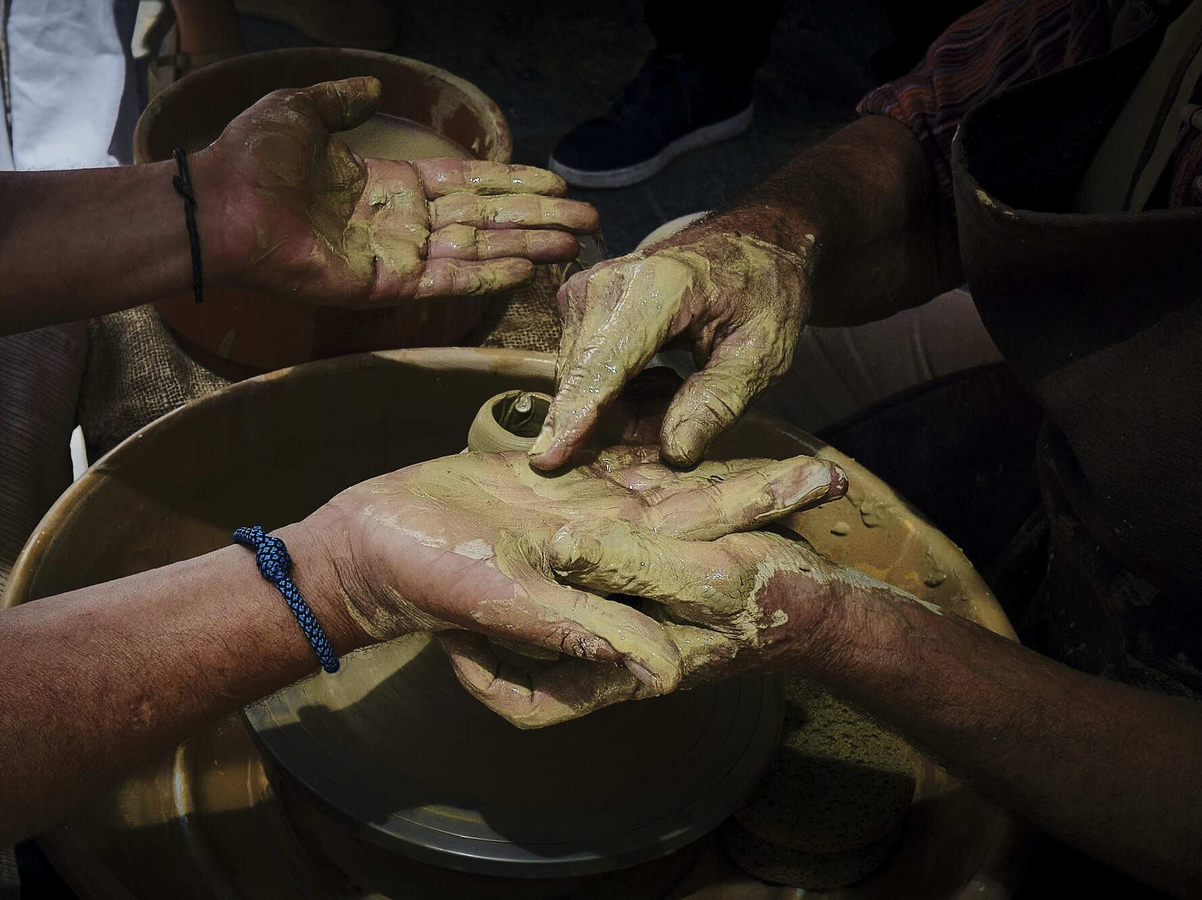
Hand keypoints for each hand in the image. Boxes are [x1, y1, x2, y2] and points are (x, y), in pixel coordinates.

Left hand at [192, 77, 598, 306]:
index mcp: (386, 184)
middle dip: (537, 219)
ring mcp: (394, 255)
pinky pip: (444, 279)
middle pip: (486, 219)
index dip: (511, 183)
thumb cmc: (253, 158)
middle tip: (589, 222)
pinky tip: (526, 268)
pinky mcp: (382, 284)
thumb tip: (373, 88)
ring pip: (477, 249)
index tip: (556, 184)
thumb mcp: (304, 110)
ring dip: (527, 246)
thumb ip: (343, 102)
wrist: (221, 201)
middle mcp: (400, 222)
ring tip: (574, 244)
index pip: (465, 186)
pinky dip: (485, 274)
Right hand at [302, 447, 845, 726]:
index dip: (756, 535)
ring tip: (779, 437)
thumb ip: (580, 628)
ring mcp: (579, 510)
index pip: (696, 559)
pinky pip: (612, 449)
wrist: (369, 542)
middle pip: (698, 513)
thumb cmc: (426, 577)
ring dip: (720, 459)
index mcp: (604, 574)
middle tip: (831, 473)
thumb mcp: (504, 601)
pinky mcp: (551, 477)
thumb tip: (664, 671)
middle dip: (760, 494)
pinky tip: (691, 407)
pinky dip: (653, 429)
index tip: (818, 514)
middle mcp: (604, 544)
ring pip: (665, 479)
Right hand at [529, 223, 812, 469]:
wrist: (746, 245)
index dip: (577, 416)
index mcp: (658, 288)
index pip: (605, 364)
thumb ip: (719, 401)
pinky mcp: (575, 304)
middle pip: (588, 382)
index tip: (546, 460)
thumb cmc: (761, 293)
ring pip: (581, 383)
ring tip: (675, 390)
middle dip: (624, 422)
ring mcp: (584, 292)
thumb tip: (673, 452)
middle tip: (684, 418)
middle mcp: (605, 284)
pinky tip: (656, 379)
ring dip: (622, 408)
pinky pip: (581, 372)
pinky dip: (615, 391)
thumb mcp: (764, 353)